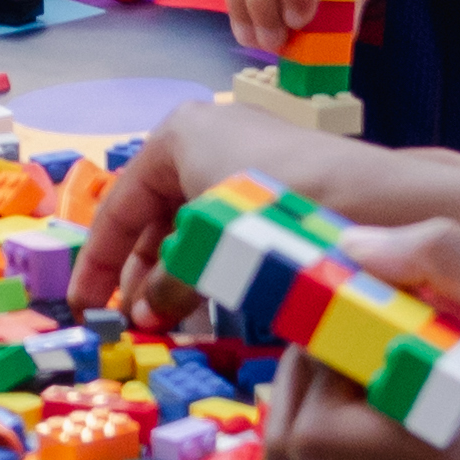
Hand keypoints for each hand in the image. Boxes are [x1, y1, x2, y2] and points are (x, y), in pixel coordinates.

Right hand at [73, 92, 459, 325]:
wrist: (374, 201)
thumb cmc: (273, 208)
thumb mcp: (209, 244)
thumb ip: (170, 279)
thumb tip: (144, 314)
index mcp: (176, 135)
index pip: (117, 207)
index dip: (98, 262)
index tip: (84, 305)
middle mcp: (205, 137)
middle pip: (154, 217)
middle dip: (141, 274)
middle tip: (133, 323)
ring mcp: (243, 158)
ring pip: (192, 227)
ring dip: (177, 277)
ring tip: (171, 324)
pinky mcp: (275, 183)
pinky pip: (227, 229)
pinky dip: (213, 267)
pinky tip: (213, 307)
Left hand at [255, 217, 459, 459]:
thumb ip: (451, 260)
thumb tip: (353, 246)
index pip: (312, 433)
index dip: (311, 363)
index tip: (352, 310)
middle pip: (298, 457)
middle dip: (310, 381)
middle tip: (362, 328)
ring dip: (336, 407)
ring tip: (400, 358)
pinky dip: (366, 436)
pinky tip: (425, 395)